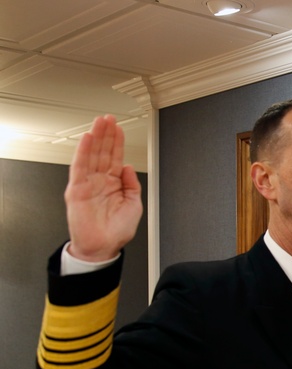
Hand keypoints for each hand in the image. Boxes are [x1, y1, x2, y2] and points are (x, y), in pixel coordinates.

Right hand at [64, 115, 143, 261]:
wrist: (104, 247)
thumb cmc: (116, 230)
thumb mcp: (134, 205)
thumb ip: (132, 184)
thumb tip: (128, 166)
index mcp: (113, 183)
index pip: (114, 157)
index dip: (117, 142)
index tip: (119, 127)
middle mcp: (99, 181)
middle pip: (102, 152)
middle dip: (106, 134)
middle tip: (109, 118)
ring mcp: (88, 183)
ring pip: (91, 155)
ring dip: (95, 137)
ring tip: (100, 122)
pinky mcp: (77, 189)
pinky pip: (79, 167)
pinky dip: (83, 152)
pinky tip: (87, 139)